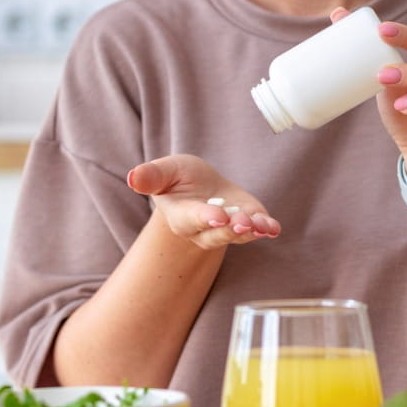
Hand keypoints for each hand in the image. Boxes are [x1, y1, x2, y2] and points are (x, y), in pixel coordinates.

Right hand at [127, 154, 279, 249]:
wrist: (200, 187)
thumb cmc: (178, 179)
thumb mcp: (164, 171)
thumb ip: (151, 176)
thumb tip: (132, 177)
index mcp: (181, 216)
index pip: (193, 219)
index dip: (205, 217)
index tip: (217, 216)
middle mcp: (204, 229)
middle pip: (218, 234)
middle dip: (230, 229)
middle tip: (242, 222)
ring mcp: (228, 228)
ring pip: (240, 235)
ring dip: (252, 231)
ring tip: (262, 225)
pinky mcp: (248, 222)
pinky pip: (258, 230)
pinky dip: (267, 229)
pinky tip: (273, 227)